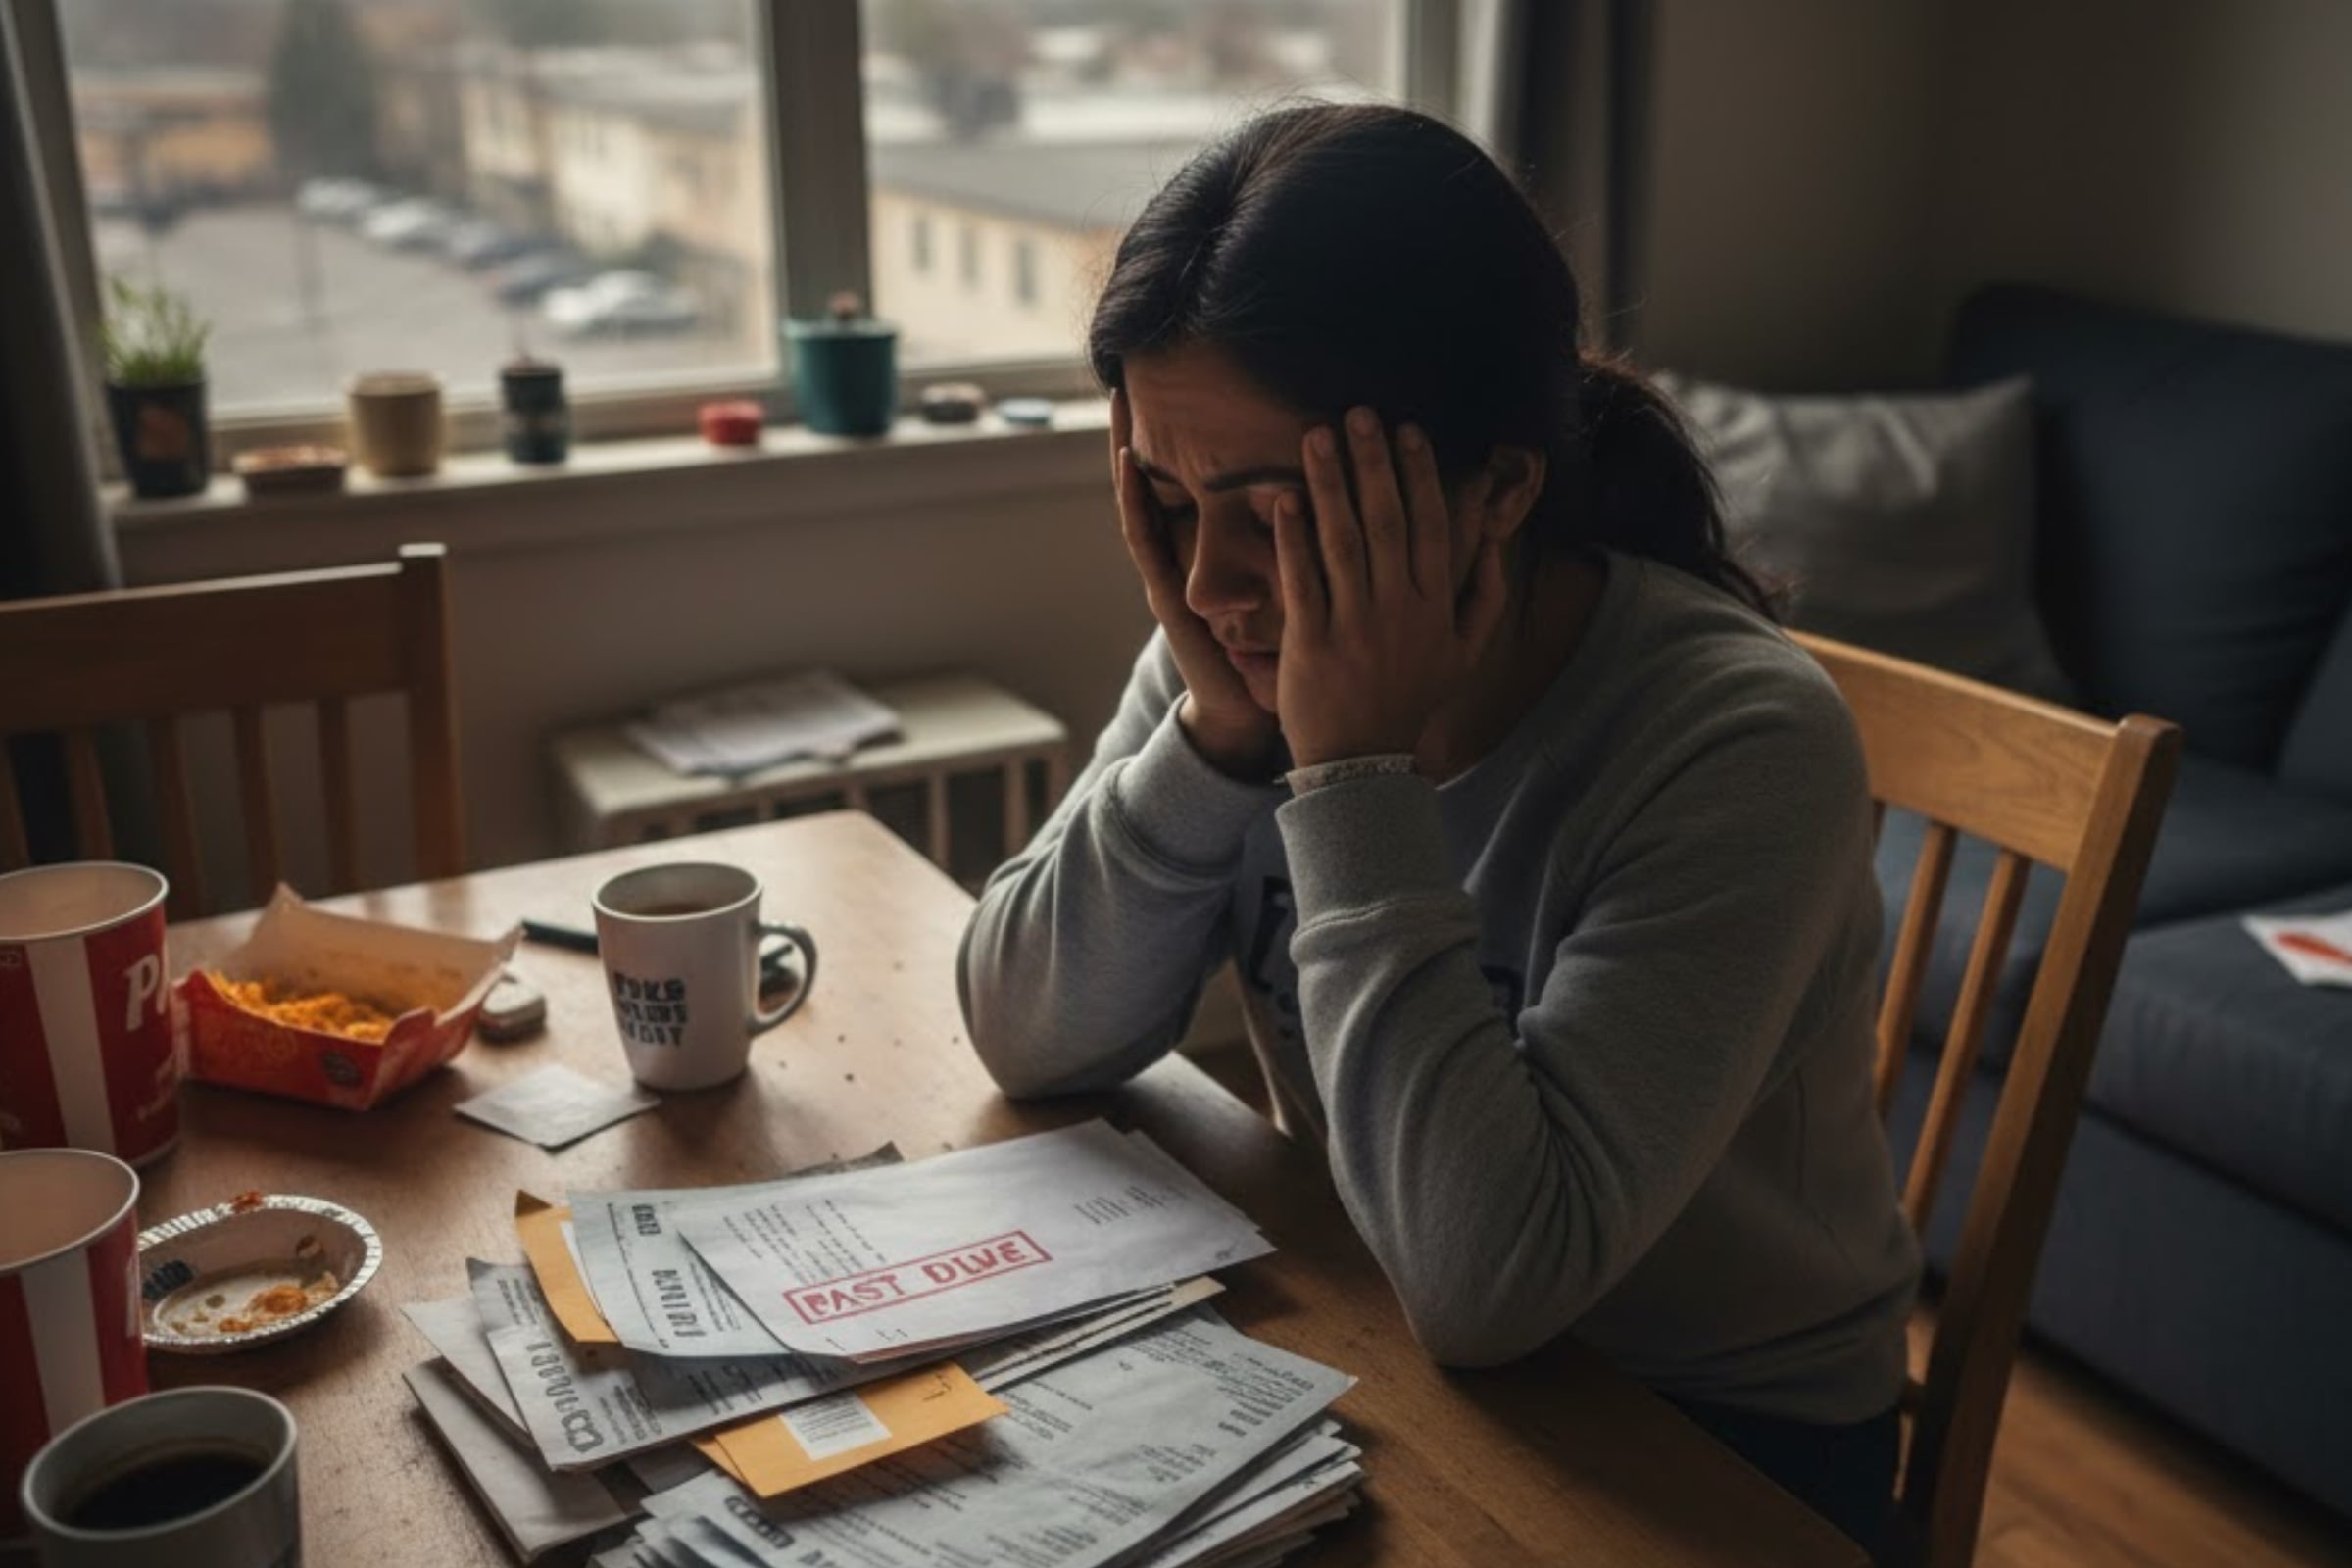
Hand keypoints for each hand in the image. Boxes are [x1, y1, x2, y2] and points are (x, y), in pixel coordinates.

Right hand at [1110, 389, 1280, 774]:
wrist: (1253, 713)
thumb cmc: (1278, 651)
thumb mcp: (1293, 581)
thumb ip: (1305, 541)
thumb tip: (1342, 488)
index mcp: (1212, 553)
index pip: (1193, 485)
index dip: (1186, 439)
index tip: (1185, 385)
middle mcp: (1184, 558)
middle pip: (1160, 483)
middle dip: (1144, 433)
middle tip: (1131, 372)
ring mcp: (1169, 576)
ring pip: (1143, 501)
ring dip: (1126, 452)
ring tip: (1118, 402)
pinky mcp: (1168, 599)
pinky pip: (1145, 542)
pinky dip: (1133, 501)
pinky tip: (1126, 464)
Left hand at [1273, 408, 1507, 768]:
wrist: (1364, 765)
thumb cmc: (1412, 702)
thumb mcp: (1465, 656)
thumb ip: (1486, 597)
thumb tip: (1496, 543)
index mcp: (1437, 606)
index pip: (1431, 526)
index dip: (1420, 475)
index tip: (1409, 431)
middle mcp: (1399, 608)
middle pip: (1387, 521)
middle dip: (1373, 462)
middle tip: (1358, 414)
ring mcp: (1354, 624)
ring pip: (1343, 541)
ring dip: (1330, 484)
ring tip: (1317, 437)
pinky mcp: (1311, 641)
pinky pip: (1303, 579)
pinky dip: (1294, 537)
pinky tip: (1285, 498)